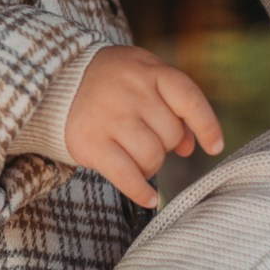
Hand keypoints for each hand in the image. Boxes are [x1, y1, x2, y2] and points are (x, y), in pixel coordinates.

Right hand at [64, 44, 222, 208]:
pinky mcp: (91, 143)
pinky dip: (141, 191)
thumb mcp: (143, 77)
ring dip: (150, 165)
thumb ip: (172, 105)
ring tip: (136, 157)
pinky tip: (148, 198)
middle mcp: (132, 93)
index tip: (214, 147)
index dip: (207, 126)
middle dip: (166, 145)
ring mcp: (111, 118)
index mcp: (149, 71)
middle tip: (147, 139)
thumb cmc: (110, 82)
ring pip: (152, 157)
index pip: (190, 100)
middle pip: (171, 135)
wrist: (55, 81)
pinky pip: (127, 176)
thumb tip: (192, 146)